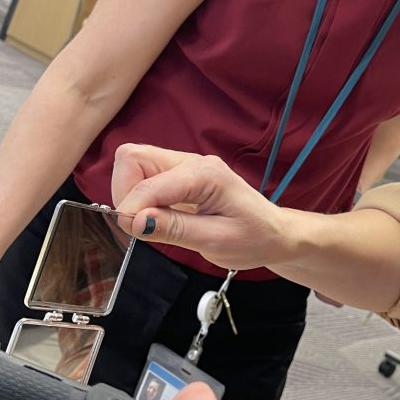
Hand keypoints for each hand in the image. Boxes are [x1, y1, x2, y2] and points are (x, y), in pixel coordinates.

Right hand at [111, 144, 295, 269]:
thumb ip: (173, 228)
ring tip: (151, 221)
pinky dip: (141, 195)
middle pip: (133, 157)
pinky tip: (157, 216)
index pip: (148, 183)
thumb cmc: (254, 237)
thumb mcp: (215, 241)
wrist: (274, 233)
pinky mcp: (181, 175)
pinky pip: (146, 175)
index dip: (132, 209)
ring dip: (131, 193)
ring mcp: (186, 166)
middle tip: (138, 224)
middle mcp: (193, 162)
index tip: (133, 233)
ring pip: (135, 163)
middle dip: (124, 191)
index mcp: (205, 174)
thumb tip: (134, 221)